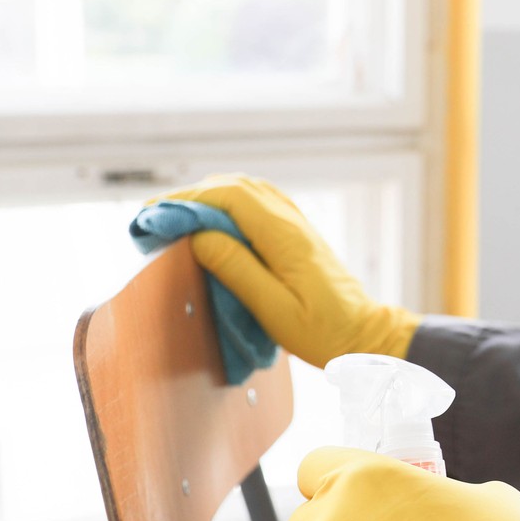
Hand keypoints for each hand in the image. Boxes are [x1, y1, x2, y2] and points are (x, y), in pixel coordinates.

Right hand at [153, 174, 420, 368]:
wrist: (365, 335)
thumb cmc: (323, 331)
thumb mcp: (274, 309)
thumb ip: (237, 269)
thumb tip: (199, 236)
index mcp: (285, 236)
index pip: (231, 195)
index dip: (188, 198)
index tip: (154, 214)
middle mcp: (293, 221)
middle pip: (236, 186)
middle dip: (192, 195)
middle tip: (156, 217)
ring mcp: (298, 224)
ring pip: (248, 190)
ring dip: (210, 196)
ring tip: (177, 217)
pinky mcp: (299, 235)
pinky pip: (260, 203)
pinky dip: (230, 203)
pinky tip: (213, 221)